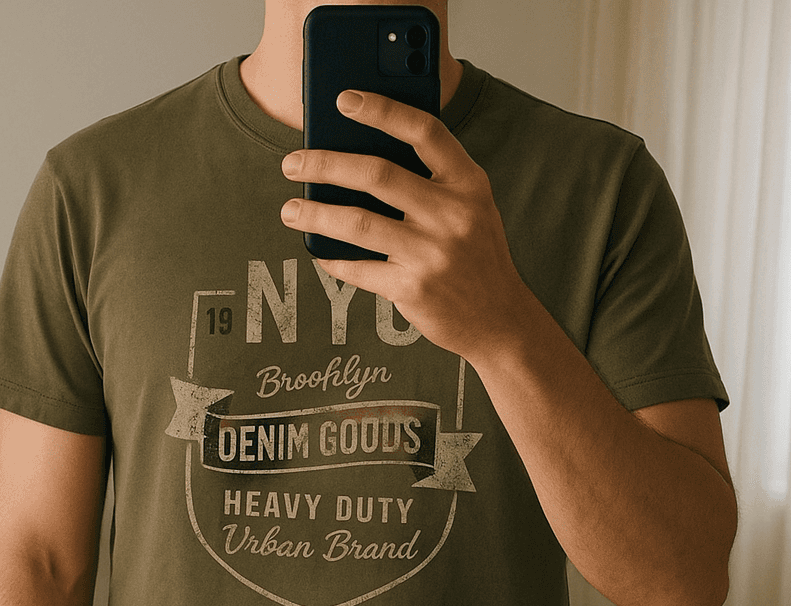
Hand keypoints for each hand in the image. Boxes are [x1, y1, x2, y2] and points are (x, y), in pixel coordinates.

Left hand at [280, 89, 536, 364]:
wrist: (499, 320)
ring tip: (290, 210)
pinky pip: (359, 268)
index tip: (344, 100)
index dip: (382, 110)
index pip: (424, 131)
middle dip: (325, 165)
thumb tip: (361, 157)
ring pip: (357, 223)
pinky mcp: (413, 289)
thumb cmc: (475, 257)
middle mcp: (452, 215)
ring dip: (315, 214)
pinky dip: (333, 259)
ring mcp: (432, 254)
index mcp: (468, 184)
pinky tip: (318, 251)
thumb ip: (432, 182)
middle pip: (377, 174)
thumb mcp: (471, 209)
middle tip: (293, 163)